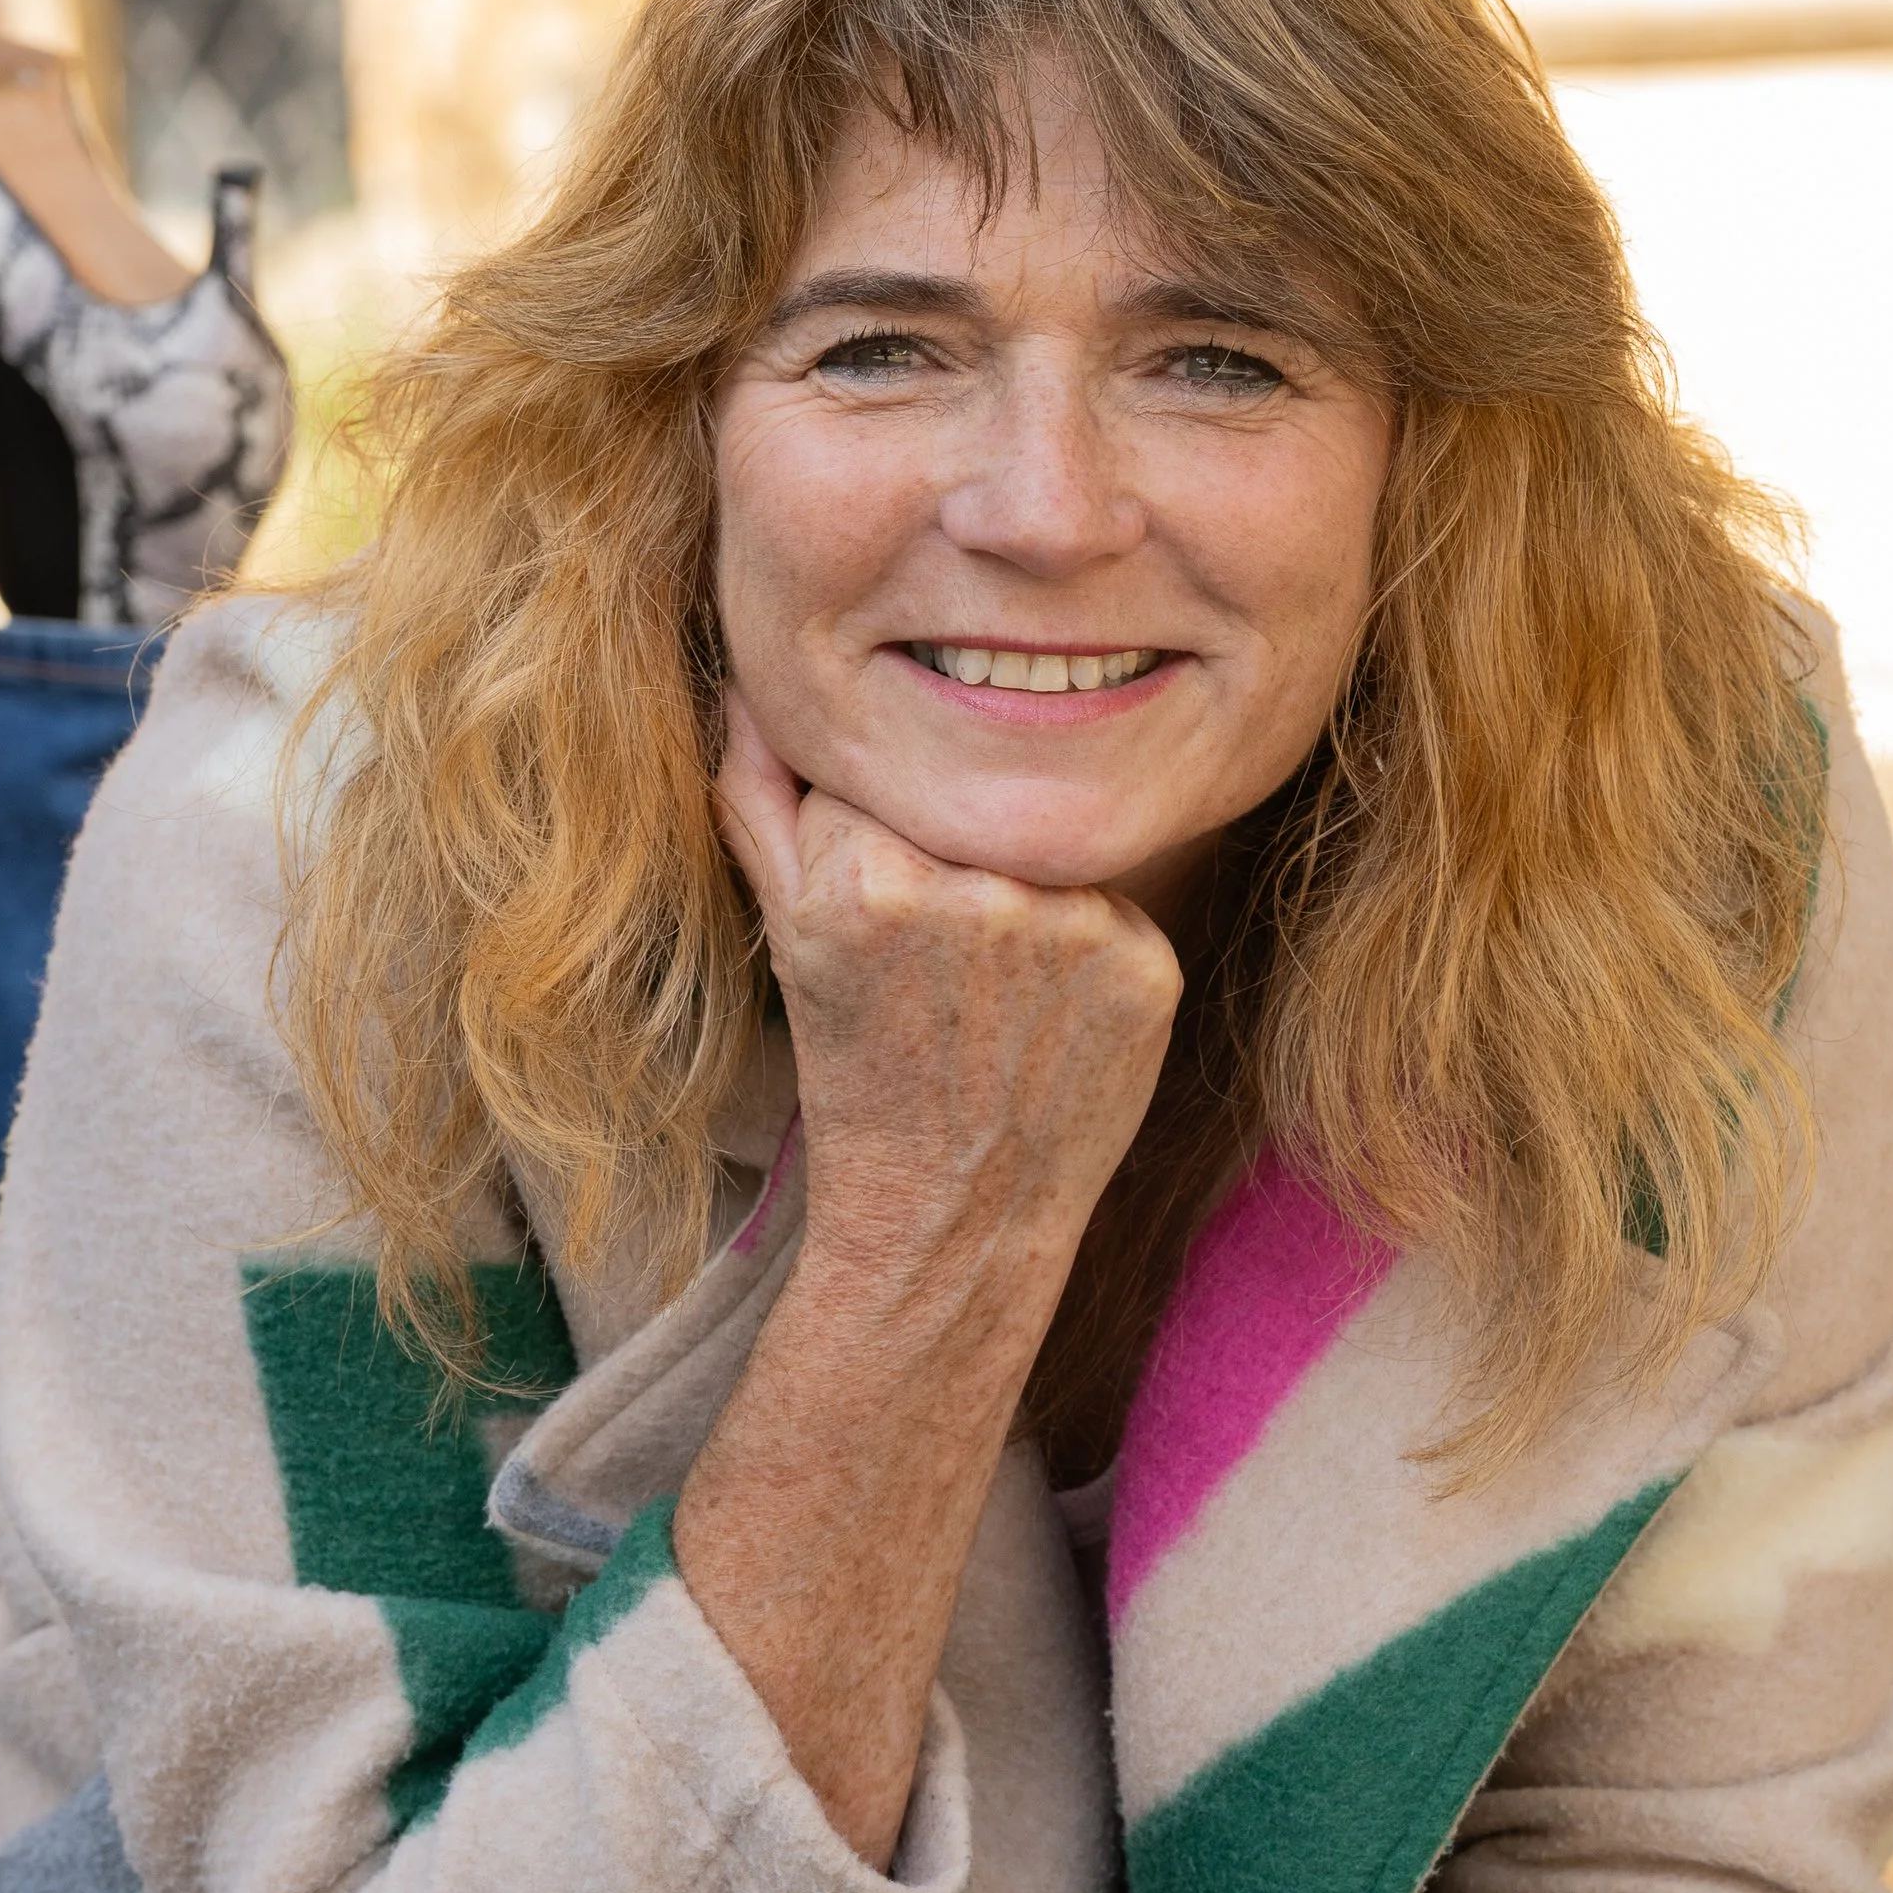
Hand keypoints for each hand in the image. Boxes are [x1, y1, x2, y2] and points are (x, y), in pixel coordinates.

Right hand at [715, 692, 1180, 1314]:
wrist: (952, 1209)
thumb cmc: (857, 1065)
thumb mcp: (784, 929)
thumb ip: (755, 792)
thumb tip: (748, 683)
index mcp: (865, 869)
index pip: (892, 770)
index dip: (887, 826)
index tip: (886, 903)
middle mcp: (972, 889)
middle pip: (975, 802)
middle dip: (960, 852)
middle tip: (947, 953)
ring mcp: (1068, 927)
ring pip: (1050, 846)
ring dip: (1028, 893)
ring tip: (997, 987)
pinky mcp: (1144, 964)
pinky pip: (1117, 902)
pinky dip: (1091, 944)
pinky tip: (1054, 1011)